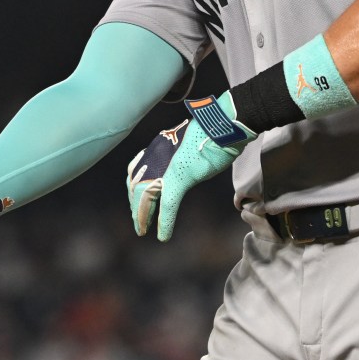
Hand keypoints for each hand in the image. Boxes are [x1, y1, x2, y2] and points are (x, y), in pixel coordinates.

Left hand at [126, 95, 255, 241]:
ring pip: (147, 196)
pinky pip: (168, 204)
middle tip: (137, 223)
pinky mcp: (180, 177)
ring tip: (142, 230)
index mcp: (158, 146)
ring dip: (143, 216)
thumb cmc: (214, 130)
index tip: (135, 202)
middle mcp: (157, 155)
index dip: (134, 189)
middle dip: (135, 206)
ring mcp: (167, 165)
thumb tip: (181, 164)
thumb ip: (179, 155)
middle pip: (137, 185)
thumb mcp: (189, 142)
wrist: (224, 124)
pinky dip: (165, 222)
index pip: (138, 171)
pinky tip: (161, 236)